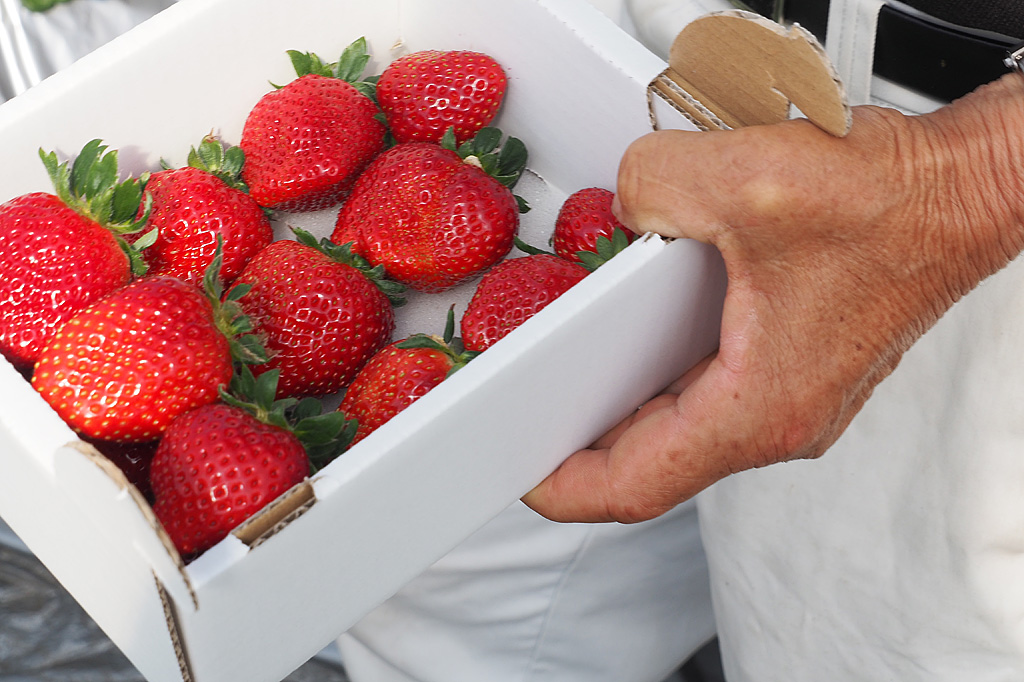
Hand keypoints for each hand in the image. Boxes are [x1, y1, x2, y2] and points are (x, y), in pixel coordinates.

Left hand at [523, 75, 1023, 523]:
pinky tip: (632, 341)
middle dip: (580, 449)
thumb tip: (627, 200)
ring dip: (621, 412)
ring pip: (681, 430)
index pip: (636, 484)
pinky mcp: (795, 364)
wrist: (966, 192)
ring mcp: (790, 396)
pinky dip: (661, 378)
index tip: (520, 473)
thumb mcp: (746, 177)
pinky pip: (709, 392)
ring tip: (562, 385)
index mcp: (759, 406)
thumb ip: (653, 185)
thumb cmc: (898, 205)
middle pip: (652, 464)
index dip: (564, 488)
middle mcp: (777, 416)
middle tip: (523, 425)